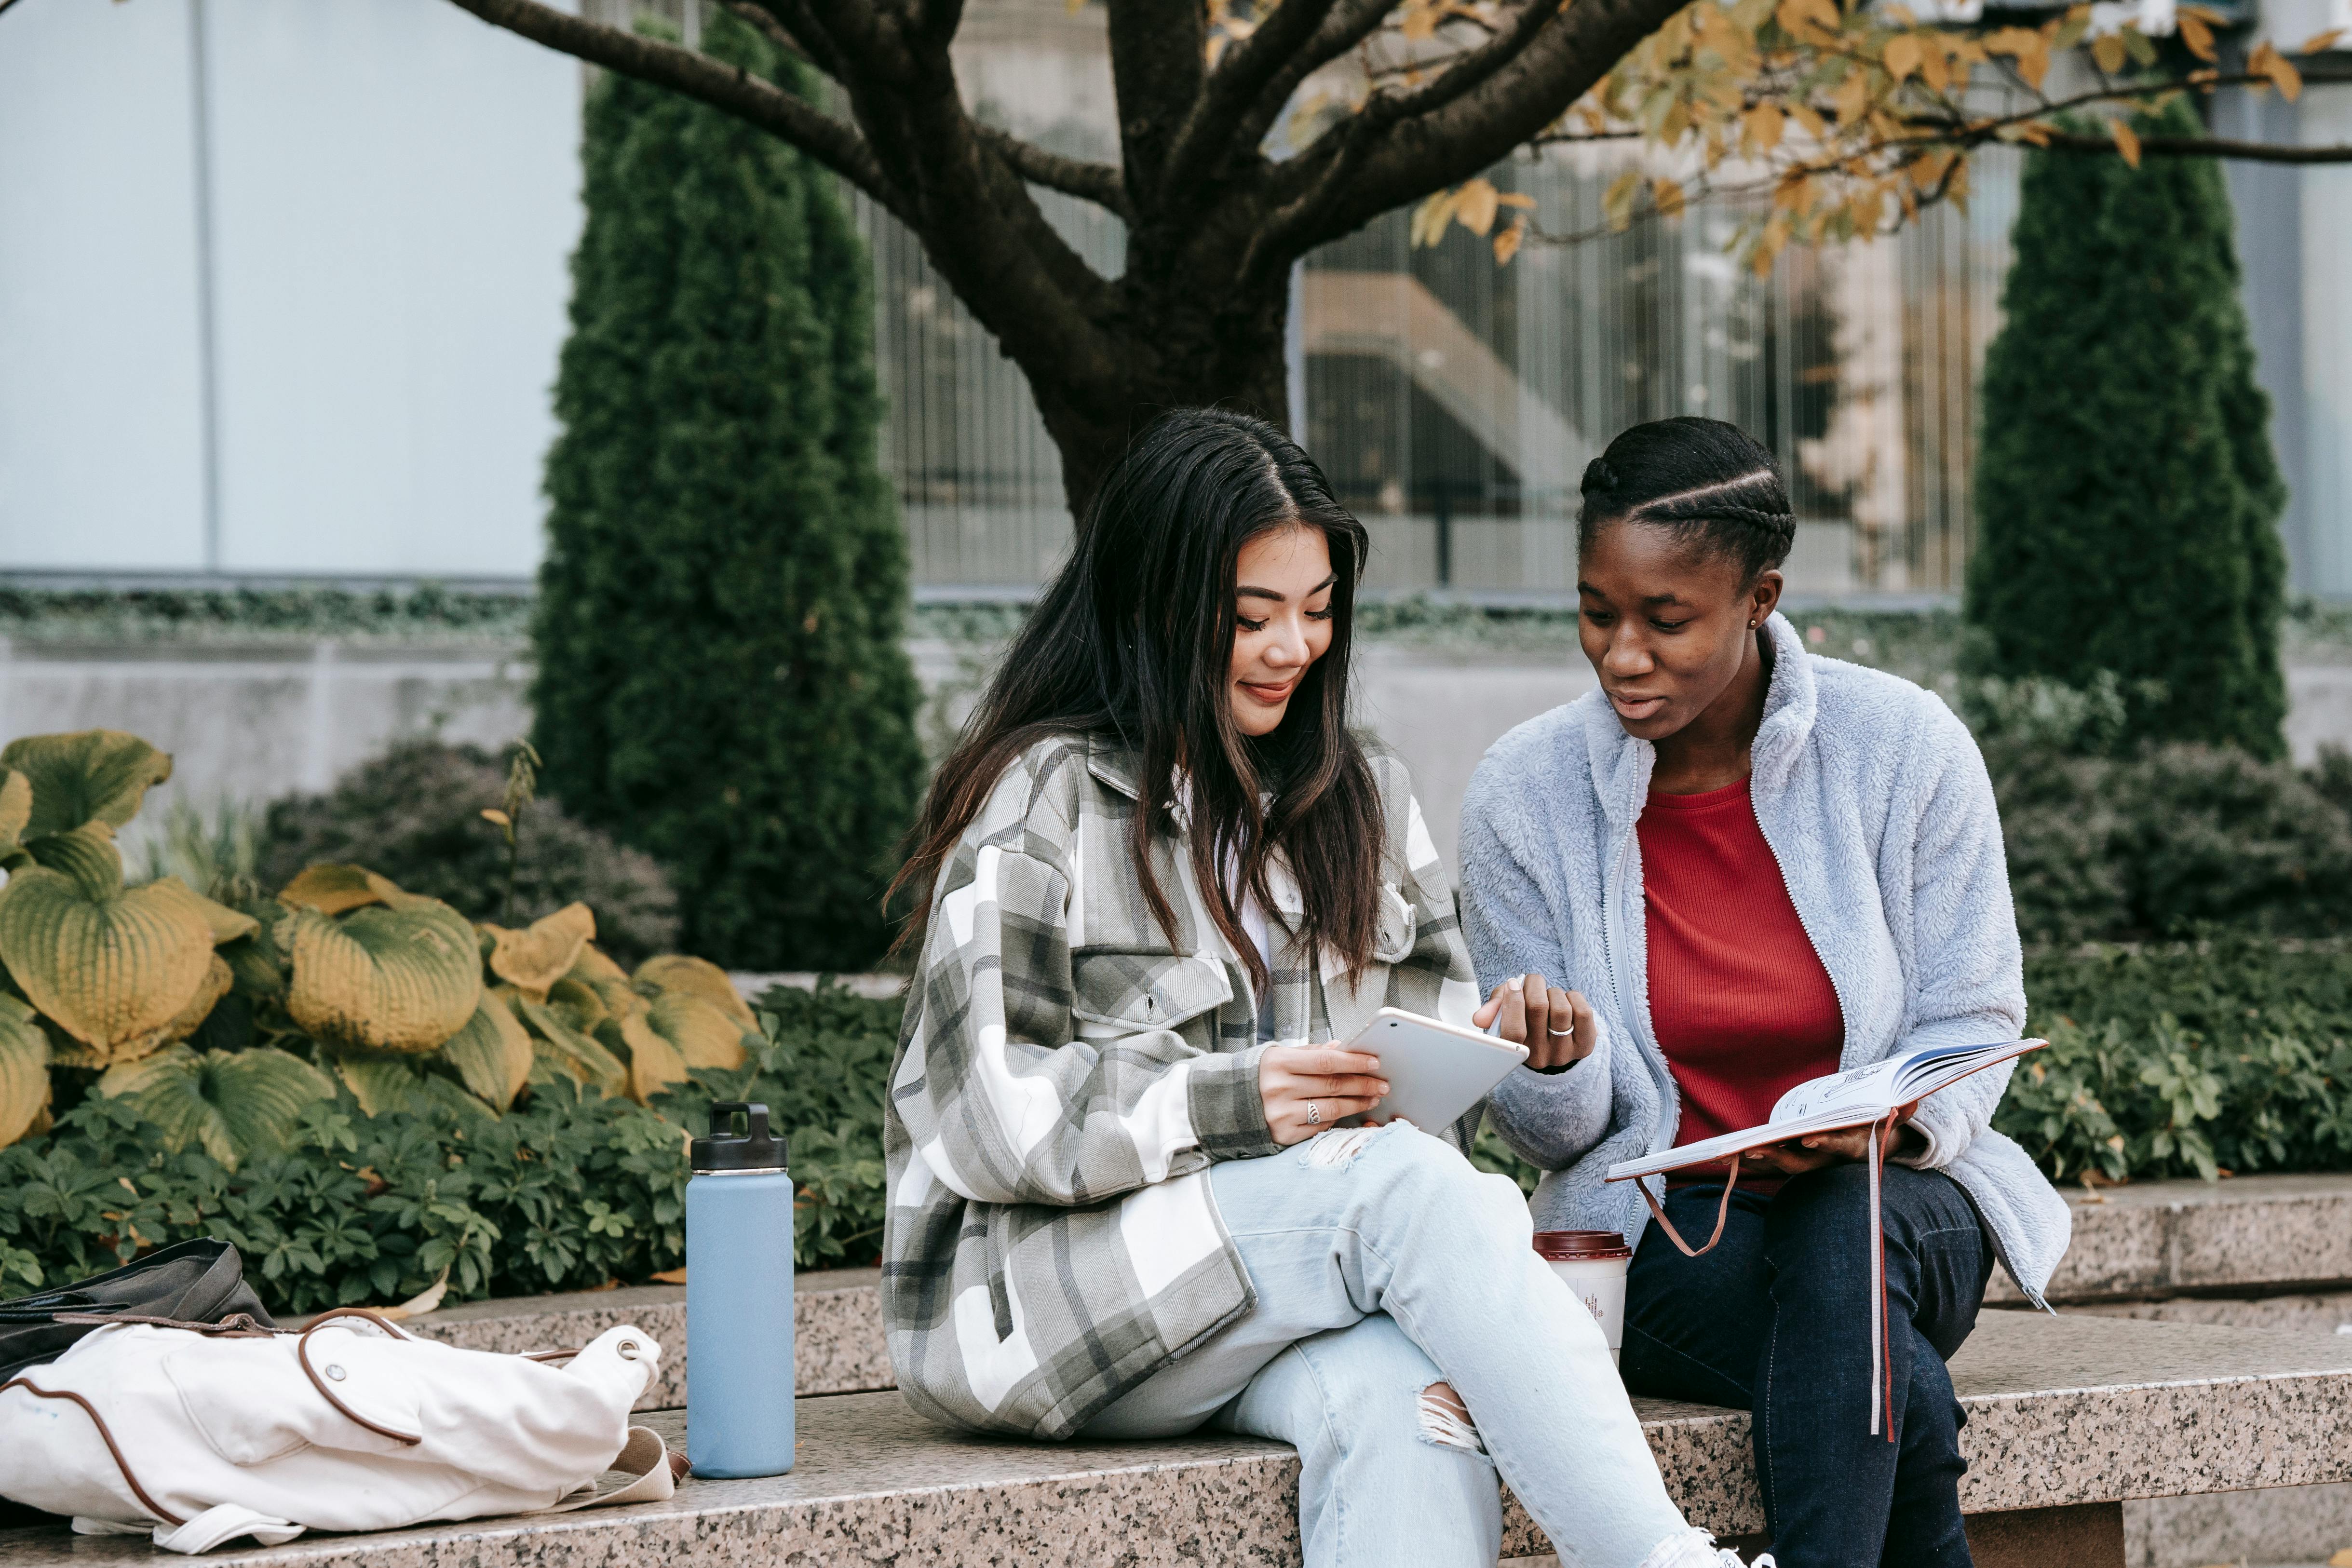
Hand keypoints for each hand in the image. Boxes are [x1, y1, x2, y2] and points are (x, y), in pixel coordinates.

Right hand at [1259, 1044, 1388, 1145]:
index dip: (1354, 1062)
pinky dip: (1336, 1119)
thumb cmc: (1263, 1076)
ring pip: (1331, 1109)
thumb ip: (1312, 1053)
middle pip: (1333, 1085)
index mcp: (1278, 1062)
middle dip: (1363, 1084)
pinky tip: (1346, 1112)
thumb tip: (1342, 1048)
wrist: (1229, 1105)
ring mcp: (1280, 1114)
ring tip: (1372, 1098)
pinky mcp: (1284, 1135)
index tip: (1375, 1062)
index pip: (1326, 1061)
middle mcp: (1278, 1088)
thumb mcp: (1281, 1057)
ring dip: (1357, 1103)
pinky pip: (1320, 1126)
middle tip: (1382, 1084)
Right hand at [1473, 973, 1596, 1071]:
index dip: (1513, 1002)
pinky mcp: (1585, 1046)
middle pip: (1537, 1009)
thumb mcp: (1505, 1013)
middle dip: (1534, 986)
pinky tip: (1567, 1000)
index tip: (1513, 984)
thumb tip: (1479, 1018)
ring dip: (1554, 992)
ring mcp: (1564, 1054)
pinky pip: (1583, 1012)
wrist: (1555, 1040)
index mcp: (1515, 1052)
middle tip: (1533, 982)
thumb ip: (1492, 1011)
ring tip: (1550, 995)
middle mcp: (1539, 1058)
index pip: (1514, 1031)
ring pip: (1561, 1009)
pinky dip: (1574, 997)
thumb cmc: (1525, 1021)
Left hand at [1735, 1103, 1922, 1177]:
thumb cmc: (1878, 1126)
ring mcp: (1810, 1162)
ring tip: (1728, 1156)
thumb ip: (1902, 1112)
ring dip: (1756, 1162)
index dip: (1824, 1143)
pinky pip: (1770, 1164)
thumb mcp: (1892, 1120)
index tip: (1808, 1139)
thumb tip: (1913, 1099)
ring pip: (1779, 1166)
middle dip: (1778, 1157)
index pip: (1836, 1146)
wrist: (1871, 1146)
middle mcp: (1827, 1161)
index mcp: (1850, 1148)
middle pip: (1800, 1163)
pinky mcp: (1795, 1160)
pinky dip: (1749, 1162)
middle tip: (1754, 1149)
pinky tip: (1723, 1160)